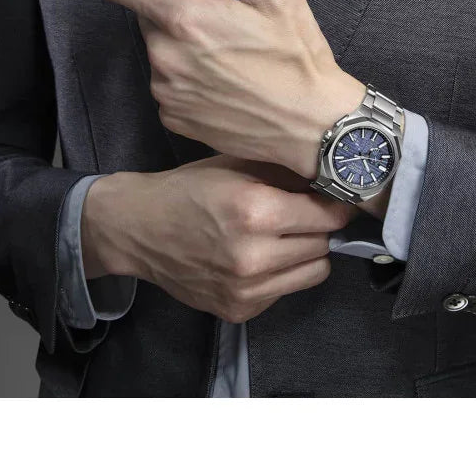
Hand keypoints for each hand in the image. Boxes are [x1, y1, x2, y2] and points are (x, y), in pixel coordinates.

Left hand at [64, 0, 364, 177]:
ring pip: (163, 51)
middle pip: (154, 17)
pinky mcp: (174, 118)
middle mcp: (166, 56)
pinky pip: (169, 84)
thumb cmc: (300, 58)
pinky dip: (189, 77)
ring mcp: (167, 91)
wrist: (314, 126)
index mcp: (186, 18)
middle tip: (230, 21)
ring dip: (187, 46)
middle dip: (183, 11)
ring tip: (235, 58)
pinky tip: (227, 84)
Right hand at [80, 154, 357, 322]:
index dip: (336, 204)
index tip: (335, 198)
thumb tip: (332, 179)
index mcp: (255, 211)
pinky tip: (259, 257)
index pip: (328, 215)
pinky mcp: (238, 310)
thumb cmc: (189, 188)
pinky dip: (281, 274)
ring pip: (314, 273)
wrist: (138, 228)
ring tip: (285, 236)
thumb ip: (286, 174)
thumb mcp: (238, 165)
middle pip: (325, 245)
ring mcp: (246, 289)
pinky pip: (285, 291)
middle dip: (321, 227)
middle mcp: (254, 255)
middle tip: (305, 215)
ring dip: (307, 253)